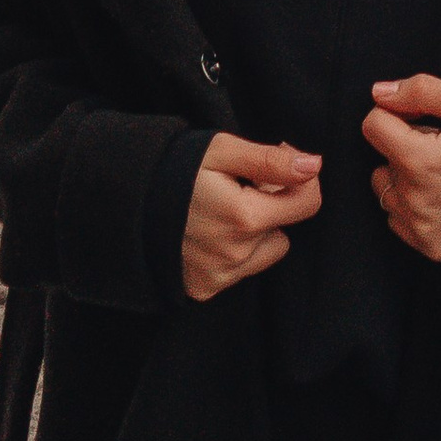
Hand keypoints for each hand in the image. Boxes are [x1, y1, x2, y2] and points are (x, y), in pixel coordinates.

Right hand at [180, 134, 322, 302]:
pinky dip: (234, 252)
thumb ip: (270, 161)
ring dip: (255, 232)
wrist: (127, 204)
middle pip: (285, 227)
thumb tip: (313, 165)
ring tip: (222, 212)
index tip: (276, 166)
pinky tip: (209, 233)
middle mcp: (236, 254)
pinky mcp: (206, 288)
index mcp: (245, 217)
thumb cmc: (174, 171)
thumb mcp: (222, 152)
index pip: (307, 203)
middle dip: (272, 205)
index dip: (299, 179)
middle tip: (239, 186)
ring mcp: (220, 275)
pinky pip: (241, 270)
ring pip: (266, 251)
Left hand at [361, 75, 440, 261]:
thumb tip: (379, 93)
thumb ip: (422, 91)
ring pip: (386, 191)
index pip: (373, 125)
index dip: (396, 116)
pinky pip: (397, 220)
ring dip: (405, 180)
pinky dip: (413, 207)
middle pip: (380, 159)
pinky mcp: (427, 246)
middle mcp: (413, 199)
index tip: (423, 121)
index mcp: (420, 160)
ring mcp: (419, 227)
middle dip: (403, 149)